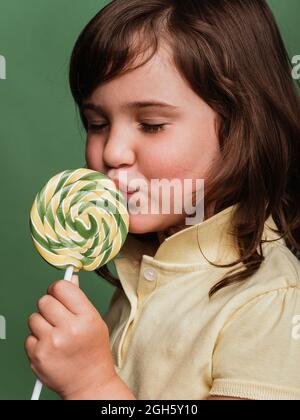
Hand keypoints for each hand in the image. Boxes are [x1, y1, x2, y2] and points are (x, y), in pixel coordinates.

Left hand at [25, 276, 116, 398]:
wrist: (90, 384)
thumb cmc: (94, 352)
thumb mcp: (95, 321)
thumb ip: (79, 300)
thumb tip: (69, 279)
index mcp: (86, 317)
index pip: (62, 287)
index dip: (58, 288)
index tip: (59, 293)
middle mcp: (69, 329)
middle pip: (44, 300)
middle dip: (50, 306)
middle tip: (58, 317)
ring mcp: (51, 343)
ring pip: (34, 317)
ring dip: (42, 323)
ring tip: (55, 334)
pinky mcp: (38, 355)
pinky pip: (29, 336)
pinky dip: (37, 340)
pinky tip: (50, 347)